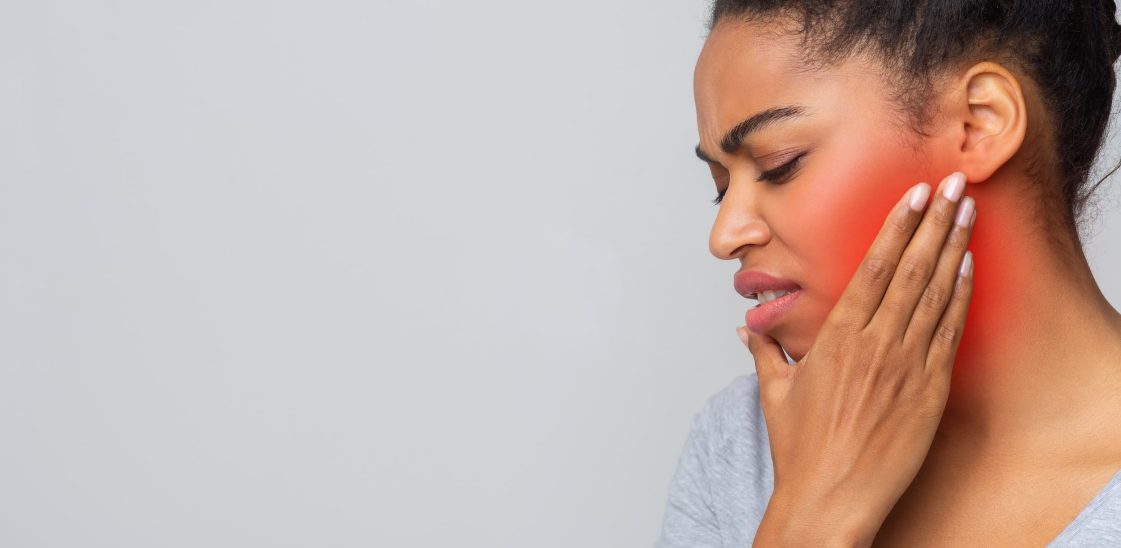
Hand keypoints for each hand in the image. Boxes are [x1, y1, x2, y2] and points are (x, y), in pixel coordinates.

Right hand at [739, 172, 975, 546]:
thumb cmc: (802, 450)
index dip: (895, 227)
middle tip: (949, 184)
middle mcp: (874, 345)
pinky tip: (967, 267)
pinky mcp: (928, 392)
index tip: (911, 196)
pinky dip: (960, 296)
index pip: (872, 268)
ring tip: (966, 210)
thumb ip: (763, 353)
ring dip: (953, 247)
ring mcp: (906, 367)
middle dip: (932, 221)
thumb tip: (746, 329)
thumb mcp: (775, 394)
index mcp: (836, 338)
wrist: (831, 499)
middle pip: (910, 269)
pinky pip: (949, 333)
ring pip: (935, 294)